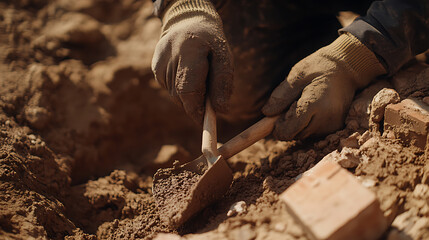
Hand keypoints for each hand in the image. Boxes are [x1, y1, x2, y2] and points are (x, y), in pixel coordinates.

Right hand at [151, 0, 232, 123]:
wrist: (187, 22)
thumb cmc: (211, 43)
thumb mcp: (224, 57)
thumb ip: (223, 82)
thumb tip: (221, 110)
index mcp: (189, 50)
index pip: (188, 89)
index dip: (196, 109)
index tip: (205, 120)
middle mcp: (169, 57)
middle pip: (181, 95)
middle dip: (195, 104)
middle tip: (208, 102)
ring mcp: (159, 62)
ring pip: (175, 94)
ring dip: (189, 96)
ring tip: (199, 79)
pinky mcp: (155, 67)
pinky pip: (170, 88)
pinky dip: (181, 89)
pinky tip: (187, 74)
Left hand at [262, 33, 385, 140]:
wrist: (348, 69)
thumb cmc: (320, 67)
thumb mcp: (297, 75)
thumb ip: (281, 95)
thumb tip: (266, 113)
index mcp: (315, 104)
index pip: (290, 129)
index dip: (278, 128)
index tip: (274, 119)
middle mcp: (326, 119)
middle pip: (296, 135)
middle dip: (287, 125)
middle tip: (291, 105)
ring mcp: (333, 125)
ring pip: (304, 135)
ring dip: (297, 125)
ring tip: (303, 103)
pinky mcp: (336, 127)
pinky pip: (313, 133)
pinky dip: (307, 125)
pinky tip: (312, 109)